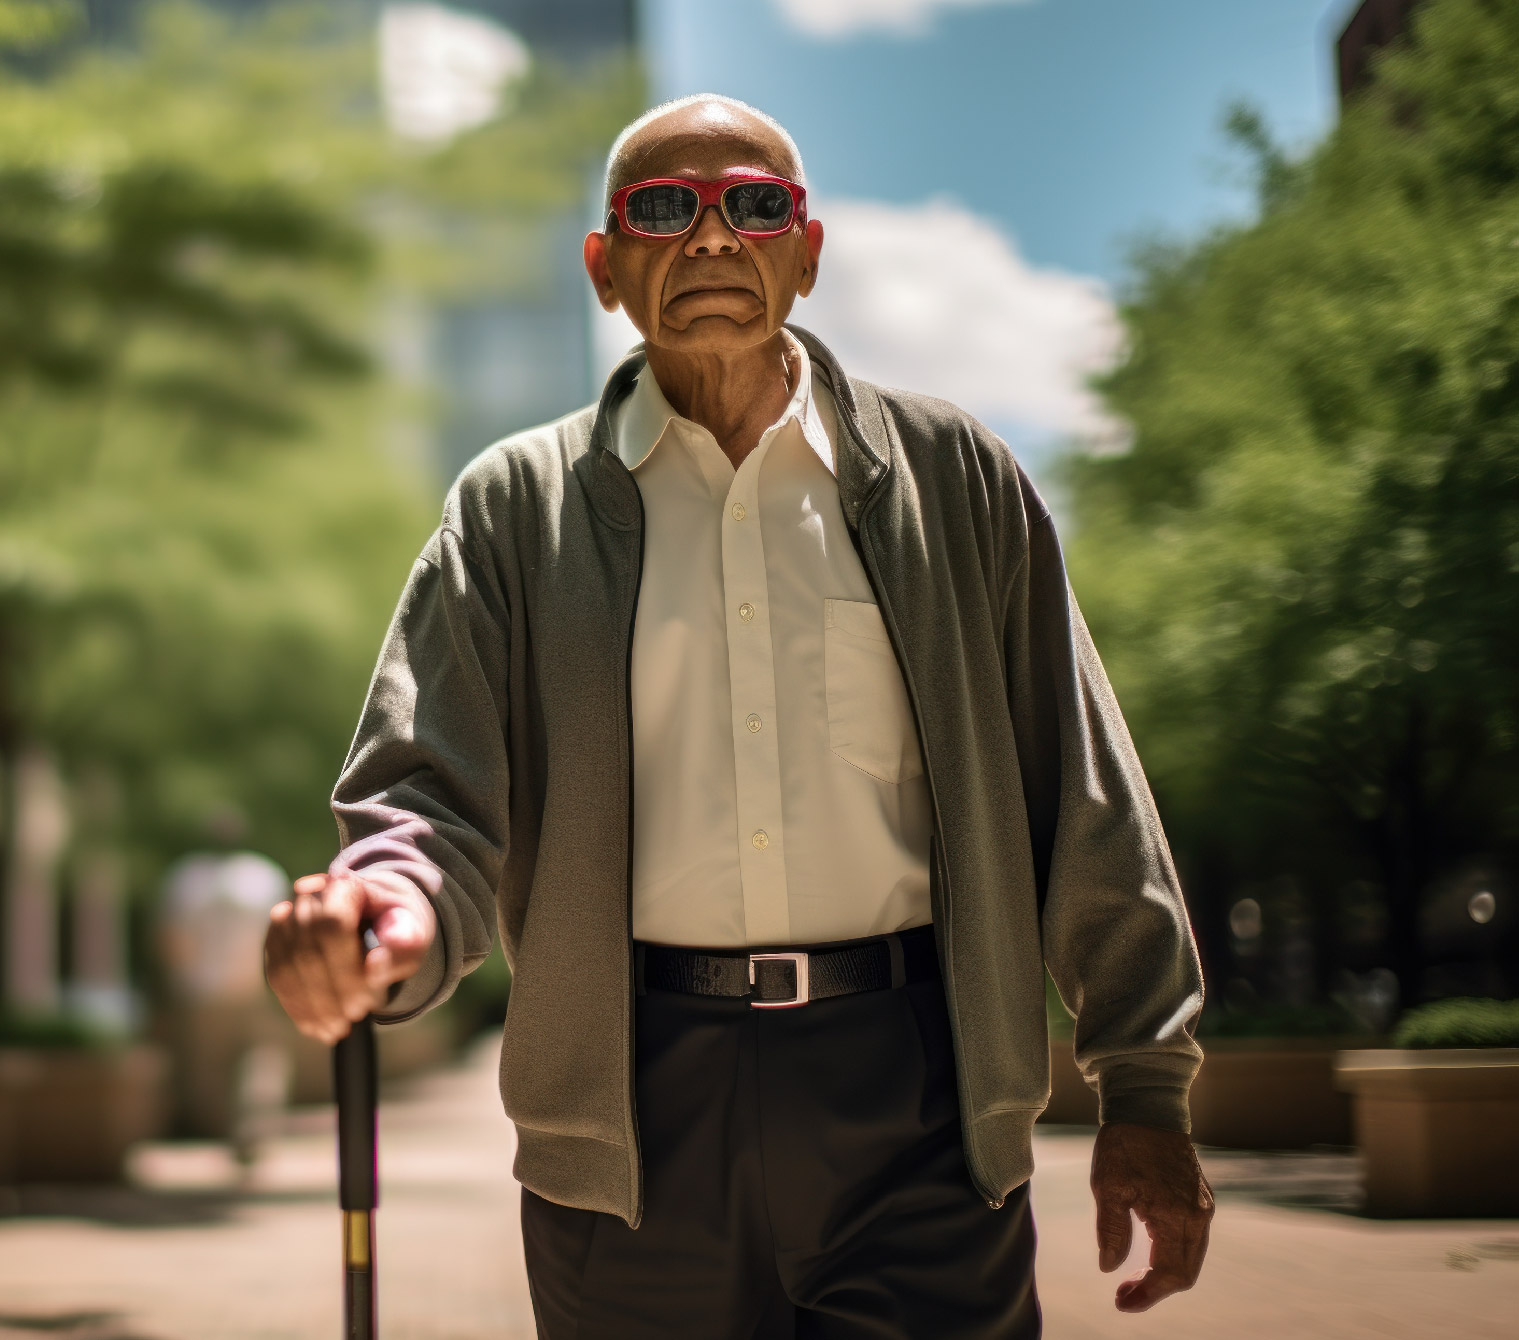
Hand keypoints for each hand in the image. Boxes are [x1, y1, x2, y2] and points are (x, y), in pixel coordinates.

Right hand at [264, 871, 436, 1043]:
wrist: (379, 916)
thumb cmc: (398, 924)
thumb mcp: (415, 930)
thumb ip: (405, 940)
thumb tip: (380, 956)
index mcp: (346, 886)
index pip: (333, 925)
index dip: (344, 969)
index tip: (363, 1002)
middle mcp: (310, 897)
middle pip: (307, 951)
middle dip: (328, 994)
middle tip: (353, 1019)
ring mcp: (288, 920)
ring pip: (287, 967)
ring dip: (311, 1006)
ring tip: (336, 1030)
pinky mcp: (277, 943)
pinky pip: (278, 978)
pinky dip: (297, 1007)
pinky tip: (316, 1027)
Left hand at [1090, 1120, 1213, 1312]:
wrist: (1148, 1108)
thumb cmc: (1124, 1144)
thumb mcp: (1108, 1185)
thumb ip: (1111, 1229)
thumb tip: (1109, 1267)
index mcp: (1176, 1215)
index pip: (1169, 1273)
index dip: (1146, 1295)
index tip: (1120, 1302)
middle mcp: (1197, 1216)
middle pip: (1185, 1274)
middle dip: (1155, 1291)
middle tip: (1123, 1295)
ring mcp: (1202, 1208)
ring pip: (1191, 1260)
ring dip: (1164, 1276)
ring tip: (1133, 1282)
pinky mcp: (1200, 1200)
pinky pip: (1192, 1242)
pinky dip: (1173, 1257)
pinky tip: (1148, 1256)